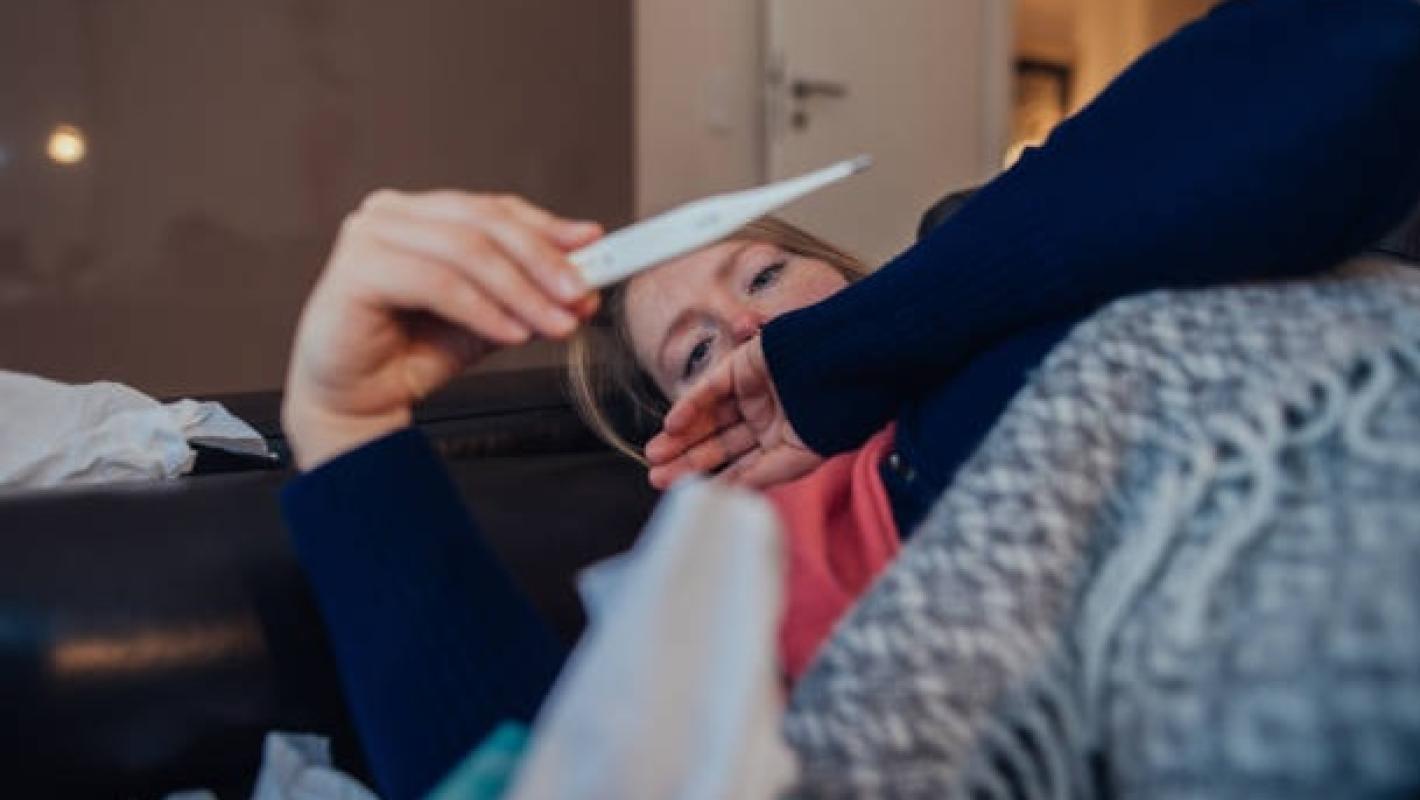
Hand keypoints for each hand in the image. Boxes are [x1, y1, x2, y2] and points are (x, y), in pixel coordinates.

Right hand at [283, 190, 601, 469]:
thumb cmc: (411, 353)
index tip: (594, 246)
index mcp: (423, 214)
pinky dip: (482, 309)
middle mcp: (393, 213)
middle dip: (542, 260)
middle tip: (581, 293)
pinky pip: (437, 283)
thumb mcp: (489, 318)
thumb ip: (529, 295)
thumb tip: (586, 286)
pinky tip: (510, 333)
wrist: (359, 402)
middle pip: (485, 222)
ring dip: (520, 290)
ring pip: (466, 251)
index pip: (496, 209)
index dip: (548, 227)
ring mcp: (369, 235)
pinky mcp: (356, 269)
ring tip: (554, 324)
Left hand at [643, 335, 822, 489]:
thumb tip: (729, 494)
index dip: (712, 479)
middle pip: (717, 443)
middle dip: (687, 461)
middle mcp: (765, 418)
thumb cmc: (830, 417)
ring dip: (680, 437)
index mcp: (781, 442)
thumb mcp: (796, 459)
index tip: (684, 495)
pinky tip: (672, 426)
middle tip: (657, 477)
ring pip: (708, 418)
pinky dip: (689, 406)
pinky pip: (708, 388)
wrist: (845, 370)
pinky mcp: (743, 366)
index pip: (739, 465)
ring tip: (654, 456)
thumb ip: (761, 476)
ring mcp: (753, 391)